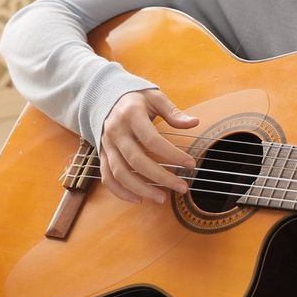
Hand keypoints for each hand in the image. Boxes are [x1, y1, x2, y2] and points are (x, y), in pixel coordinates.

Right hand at [99, 88, 198, 204]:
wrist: (105, 97)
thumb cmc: (135, 99)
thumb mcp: (155, 97)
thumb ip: (173, 112)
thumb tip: (194, 122)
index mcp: (131, 115)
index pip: (152, 139)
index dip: (172, 154)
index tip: (190, 164)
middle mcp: (116, 131)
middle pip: (136, 160)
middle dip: (160, 177)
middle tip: (182, 187)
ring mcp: (106, 144)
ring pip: (120, 172)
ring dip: (141, 189)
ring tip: (162, 198)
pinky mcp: (102, 154)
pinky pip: (108, 177)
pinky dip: (120, 191)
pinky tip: (139, 199)